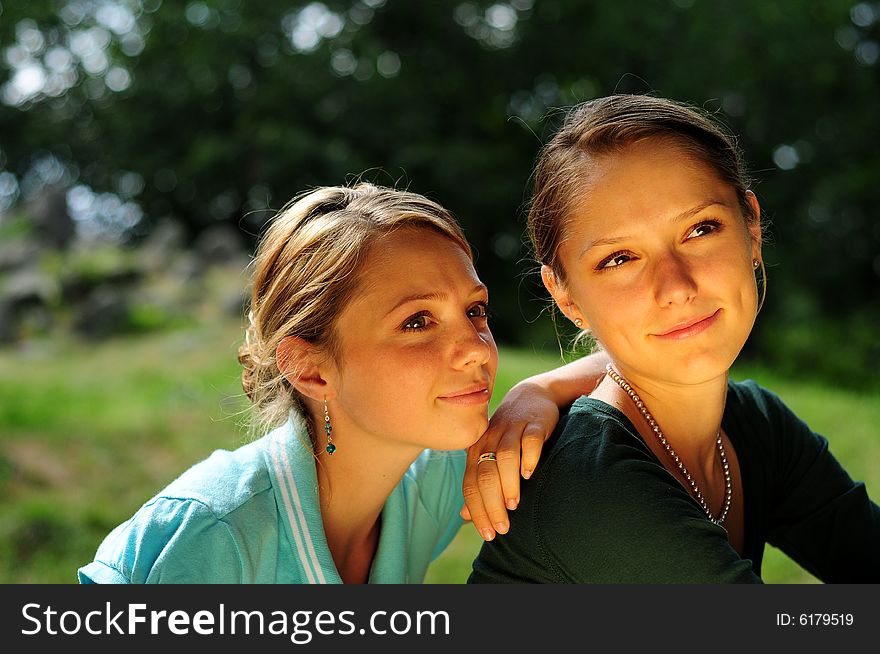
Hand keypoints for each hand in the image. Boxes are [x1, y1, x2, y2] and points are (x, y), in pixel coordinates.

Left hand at [461, 381, 559, 540]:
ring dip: (508, 483)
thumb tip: (463, 517)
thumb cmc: (508, 434)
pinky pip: (529, 440)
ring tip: (514, 505)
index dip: (477, 511)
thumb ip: (477, 485)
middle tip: (503, 528)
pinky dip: (529, 457)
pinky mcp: (533, 423)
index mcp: (476, 451)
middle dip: (492, 504)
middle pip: (485, 475)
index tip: (489, 535)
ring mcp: (511, 430)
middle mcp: (489, 440)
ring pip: (504, 457)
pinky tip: (530, 473)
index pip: (470, 485)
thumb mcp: (488, 456)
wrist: (530, 397)